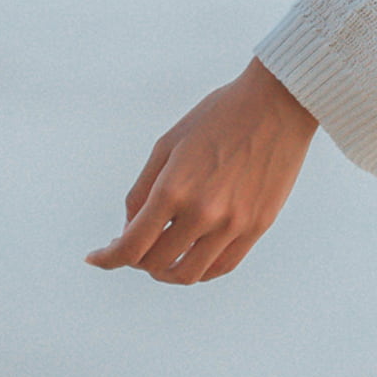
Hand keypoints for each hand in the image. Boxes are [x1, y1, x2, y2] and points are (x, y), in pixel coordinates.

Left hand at [85, 58, 317, 284]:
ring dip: (167, 271)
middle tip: (137, 245)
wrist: (278, 102)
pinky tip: (193, 255)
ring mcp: (234, 223)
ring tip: (164, 257)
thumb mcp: (168, 143)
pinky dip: (201, 269)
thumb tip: (130, 229)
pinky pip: (223, 266)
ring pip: (189, 274)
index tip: (97, 258)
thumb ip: (142, 190)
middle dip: (137, 259)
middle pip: (155, 263)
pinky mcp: (258, 225)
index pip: (130, 246)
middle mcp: (203, 212)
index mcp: (174, 189)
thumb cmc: (221, 115)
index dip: (107, 258)